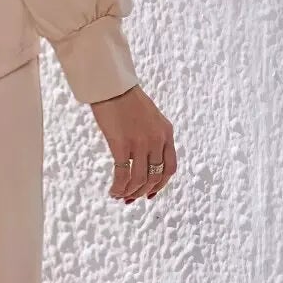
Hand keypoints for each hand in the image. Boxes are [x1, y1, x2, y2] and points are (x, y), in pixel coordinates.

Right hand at [89, 84, 175, 203]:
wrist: (112, 85)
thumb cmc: (125, 98)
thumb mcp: (150, 117)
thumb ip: (152, 136)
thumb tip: (142, 158)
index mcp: (166, 133)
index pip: (170, 168)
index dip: (161, 185)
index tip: (150, 193)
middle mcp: (157, 140)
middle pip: (155, 177)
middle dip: (142, 192)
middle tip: (131, 197)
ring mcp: (141, 143)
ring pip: (140, 180)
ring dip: (130, 192)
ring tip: (119, 195)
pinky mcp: (122, 145)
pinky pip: (123, 175)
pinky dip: (118, 187)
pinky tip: (112, 191)